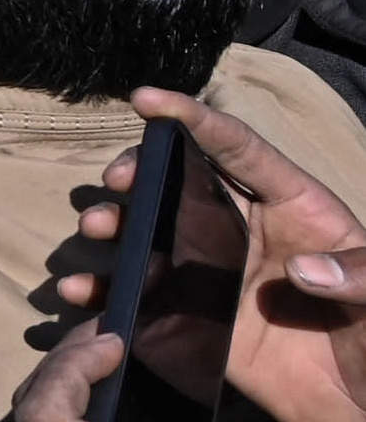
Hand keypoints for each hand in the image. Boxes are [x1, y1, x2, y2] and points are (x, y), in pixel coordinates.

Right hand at [56, 91, 365, 421]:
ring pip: (153, 234)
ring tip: (98, 231)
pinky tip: (83, 291)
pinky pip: (140, 297)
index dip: (194, 118)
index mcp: (295, 208)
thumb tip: (301, 270)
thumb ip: (361, 275)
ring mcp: (215, 276)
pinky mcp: (193, 321)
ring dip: (116, 225)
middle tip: (117, 184)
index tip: (146, 100)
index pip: (239, 148)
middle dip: (140, 173)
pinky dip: (105, 290)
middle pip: (182, 183)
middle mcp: (246, 232)